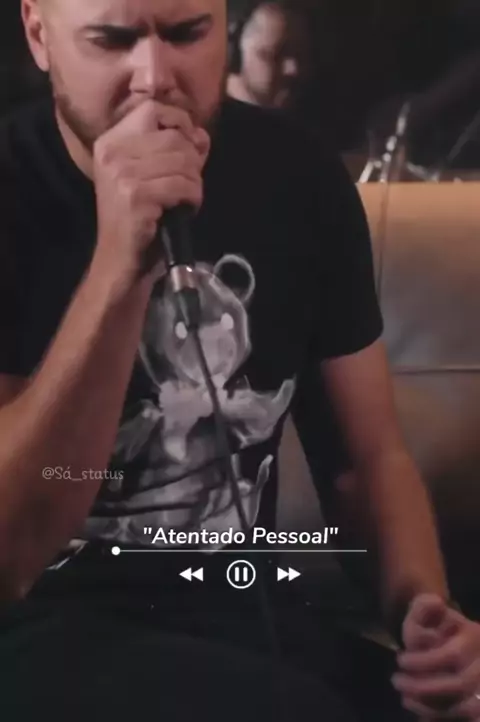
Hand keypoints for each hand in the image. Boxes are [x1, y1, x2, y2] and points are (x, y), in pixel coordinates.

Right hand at [92, 100, 209, 281]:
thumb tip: (202, 135)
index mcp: (110, 141)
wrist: (118, 259)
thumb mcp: (148, 177)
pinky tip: (186, 209)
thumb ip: (174, 152)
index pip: (152, 109)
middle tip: (190, 184)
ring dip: (195, 183)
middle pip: (173, 136)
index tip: (188, 149)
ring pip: (182, 161)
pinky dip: (193, 198)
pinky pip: (181, 185)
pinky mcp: (135, 196)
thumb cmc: (136, 219)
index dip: (179, 124)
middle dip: (192, 161)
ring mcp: (121, 173)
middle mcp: (112, 152)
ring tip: (188, 199)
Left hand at [392, 593, 479, 718]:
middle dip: (424, 686)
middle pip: (459, 684)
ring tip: (405, 699)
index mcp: (474, 636)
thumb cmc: (441, 628)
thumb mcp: (432, 612)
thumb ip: (425, 606)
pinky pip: (468, 718)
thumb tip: (436, 602)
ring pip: (466, 707)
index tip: (400, 660)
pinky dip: (444, 720)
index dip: (423, 661)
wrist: (462, 644)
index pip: (451, 654)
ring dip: (433, 707)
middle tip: (397, 682)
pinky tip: (424, 717)